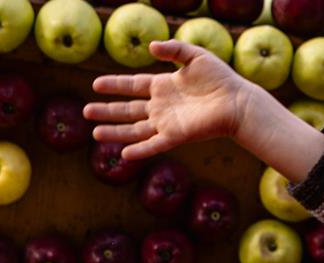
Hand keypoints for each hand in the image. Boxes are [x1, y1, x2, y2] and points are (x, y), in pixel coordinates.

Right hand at [86, 41, 323, 178]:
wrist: (238, 102)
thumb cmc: (220, 78)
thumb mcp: (194, 56)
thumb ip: (173, 49)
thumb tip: (150, 47)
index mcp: (163, 86)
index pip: (132, 85)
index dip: (114, 85)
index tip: (95, 85)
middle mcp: (161, 106)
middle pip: (128, 110)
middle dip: (107, 111)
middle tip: (86, 111)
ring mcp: (167, 123)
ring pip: (135, 129)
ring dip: (115, 132)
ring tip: (94, 133)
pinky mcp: (177, 137)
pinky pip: (154, 145)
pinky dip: (140, 150)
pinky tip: (123, 154)